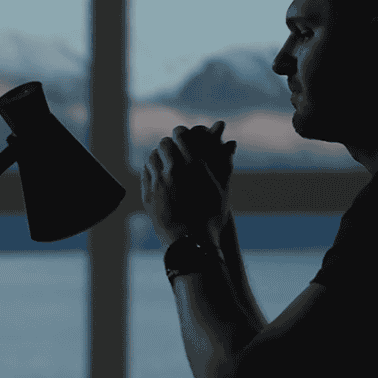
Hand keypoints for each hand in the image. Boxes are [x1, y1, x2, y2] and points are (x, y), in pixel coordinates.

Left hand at [141, 121, 236, 248]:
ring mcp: (158, 183)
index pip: (180, 135)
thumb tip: (232, 143)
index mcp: (194, 166)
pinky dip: (151, 170)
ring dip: (159, 157)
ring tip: (164, 164)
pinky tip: (157, 176)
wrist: (192, 244)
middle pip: (164, 144)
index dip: (181, 133)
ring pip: (152, 157)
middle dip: (169, 146)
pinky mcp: (148, 195)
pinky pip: (145, 173)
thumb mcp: (222, 190)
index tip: (182, 136)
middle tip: (173, 151)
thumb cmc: (211, 218)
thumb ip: (224, 164)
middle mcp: (174, 171)